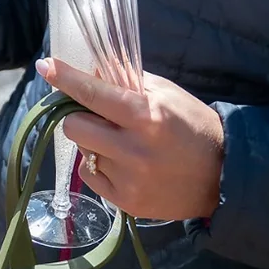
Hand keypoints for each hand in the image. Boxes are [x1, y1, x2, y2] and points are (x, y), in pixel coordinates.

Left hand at [37, 57, 224, 221]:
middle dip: (80, 116)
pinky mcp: (127, 203)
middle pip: (74, 126)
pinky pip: (91, 176)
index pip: (94, 94)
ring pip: (83, 151)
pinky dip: (100, 167)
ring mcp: (129, 180)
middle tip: (97, 117)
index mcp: (146, 117)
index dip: (66, 78)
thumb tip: (91, 70)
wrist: (223, 177)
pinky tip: (124, 164)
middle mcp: (134, 150)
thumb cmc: (194, 127)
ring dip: (95, 143)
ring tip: (123, 144)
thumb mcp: (167, 95)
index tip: (45, 66)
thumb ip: (128, 81)